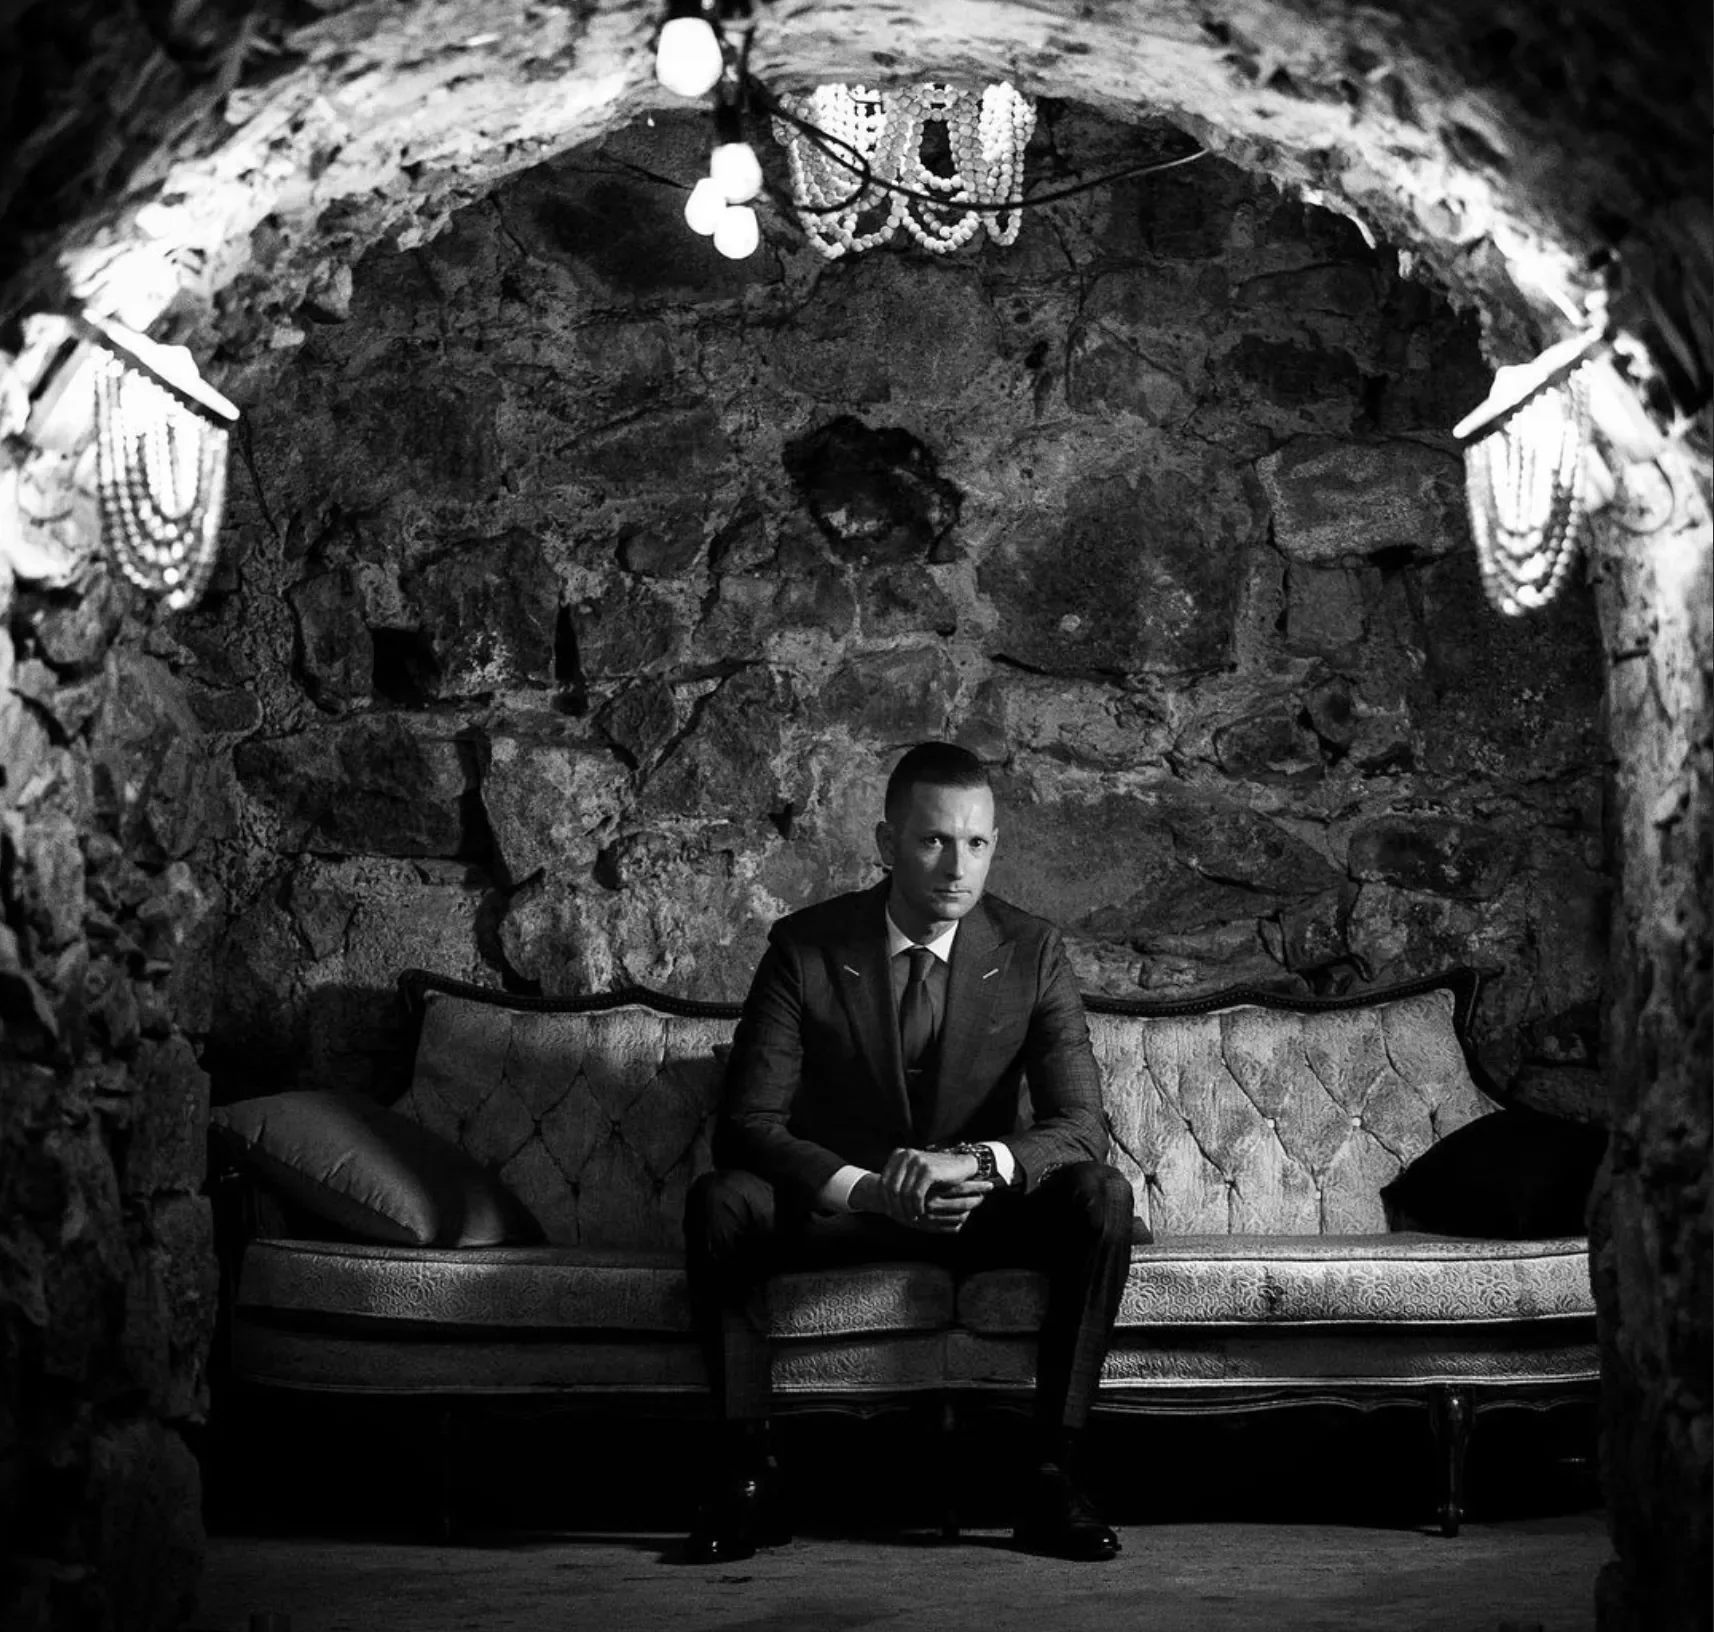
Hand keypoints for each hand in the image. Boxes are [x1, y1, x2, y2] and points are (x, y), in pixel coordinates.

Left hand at [854, 1149, 988, 1231]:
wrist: (961, 1165)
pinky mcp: (928, 1170)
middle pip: (892, 1189)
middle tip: (901, 1219)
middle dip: (895, 1207)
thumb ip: (899, 1180)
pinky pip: (916, 1195)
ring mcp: (917, 1161)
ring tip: (912, 1218)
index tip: (891, 1213)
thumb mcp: (913, 1173)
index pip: (883, 1182)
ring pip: (903, 1194)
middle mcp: (905, 1155)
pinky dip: (917, 1207)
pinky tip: (920, 1213)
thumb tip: (879, 1199)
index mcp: (898, 1154)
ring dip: (907, 1210)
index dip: (885, 1200)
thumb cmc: (936, 1173)